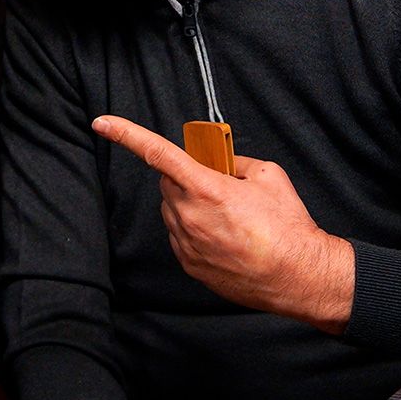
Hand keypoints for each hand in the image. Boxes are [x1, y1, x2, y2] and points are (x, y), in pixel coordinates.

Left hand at [92, 115, 353, 332]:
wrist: (298, 276)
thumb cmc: (288, 227)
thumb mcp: (269, 175)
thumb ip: (236, 162)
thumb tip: (222, 163)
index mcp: (206, 188)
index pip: (157, 153)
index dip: (126, 134)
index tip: (102, 123)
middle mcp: (189, 215)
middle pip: (168, 182)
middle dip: (187, 177)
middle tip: (219, 185)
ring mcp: (186, 243)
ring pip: (172, 210)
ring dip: (191, 204)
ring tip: (230, 217)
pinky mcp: (189, 264)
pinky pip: (180, 235)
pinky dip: (194, 229)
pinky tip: (225, 236)